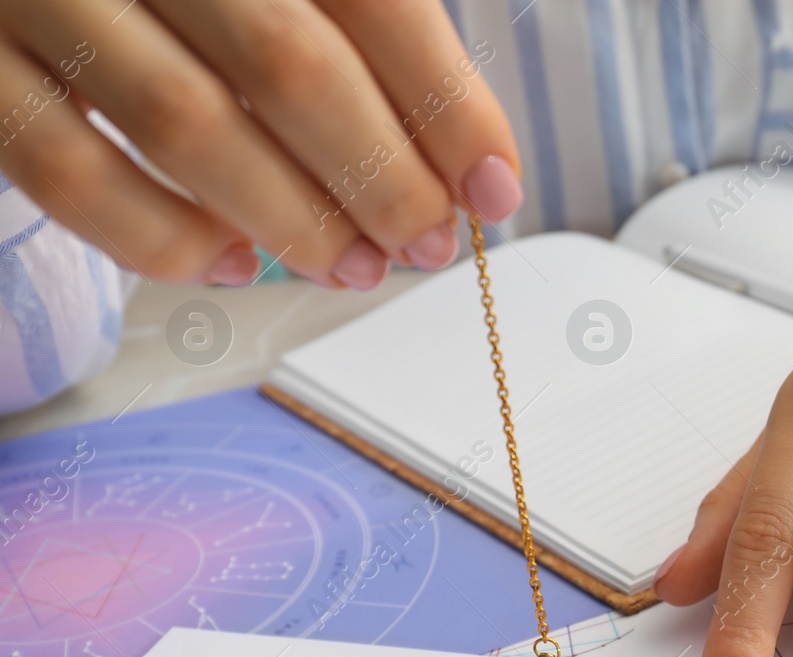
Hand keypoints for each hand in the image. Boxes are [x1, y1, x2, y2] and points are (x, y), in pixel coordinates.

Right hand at [0, 0, 520, 287]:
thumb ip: (351, 20)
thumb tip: (457, 153)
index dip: (446, 104)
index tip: (494, 187)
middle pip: (291, 66)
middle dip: (381, 178)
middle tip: (424, 241)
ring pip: (188, 126)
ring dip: (294, 220)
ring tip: (354, 265)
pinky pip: (68, 168)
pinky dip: (162, 237)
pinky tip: (232, 264)